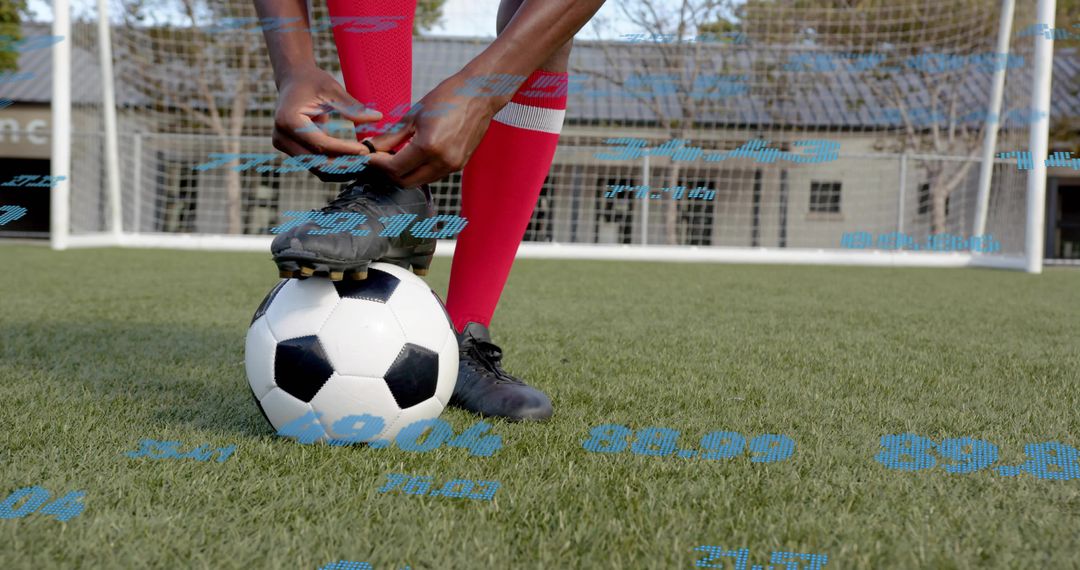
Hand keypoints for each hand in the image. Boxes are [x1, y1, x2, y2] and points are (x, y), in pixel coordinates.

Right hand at [272, 67, 392, 181]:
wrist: (294, 80)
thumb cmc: (313, 81)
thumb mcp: (332, 90)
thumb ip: (352, 107)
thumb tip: (377, 117)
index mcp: (288, 121)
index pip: (320, 144)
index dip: (344, 150)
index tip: (365, 151)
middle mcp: (281, 137)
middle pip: (316, 162)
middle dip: (344, 165)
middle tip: (368, 163)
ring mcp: (283, 146)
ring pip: (316, 168)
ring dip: (341, 170)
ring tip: (363, 164)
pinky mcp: (291, 150)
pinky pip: (315, 165)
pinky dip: (334, 166)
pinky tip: (353, 162)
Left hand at [366, 72, 502, 185]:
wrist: (480, 94)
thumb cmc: (448, 97)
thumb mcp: (414, 115)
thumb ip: (391, 136)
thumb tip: (371, 147)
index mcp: (429, 147)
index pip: (395, 168)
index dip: (378, 164)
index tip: (368, 157)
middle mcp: (442, 161)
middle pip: (406, 181)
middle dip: (389, 173)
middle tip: (379, 158)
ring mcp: (453, 166)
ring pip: (420, 181)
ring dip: (404, 172)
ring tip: (395, 155)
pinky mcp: (459, 165)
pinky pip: (433, 175)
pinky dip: (419, 169)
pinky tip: (413, 154)